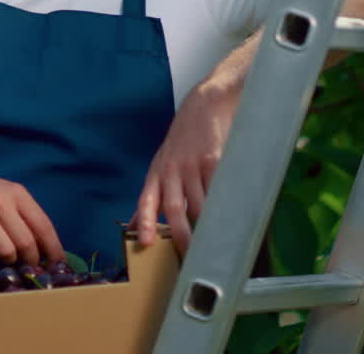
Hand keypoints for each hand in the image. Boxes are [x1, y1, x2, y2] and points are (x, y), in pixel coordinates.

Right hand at [0, 164, 63, 265]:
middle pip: (26, 243)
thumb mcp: (7, 194)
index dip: (54, 248)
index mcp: (17, 194)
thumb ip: (25, 215)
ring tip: (4, 254)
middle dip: (31, 259)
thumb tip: (45, 247)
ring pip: (7, 252)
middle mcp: (1, 203)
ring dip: (9, 260)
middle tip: (29, 264)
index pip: (43, 225)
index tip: (59, 263)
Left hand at [131, 82, 238, 255]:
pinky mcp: (214, 159)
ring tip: (213, 246)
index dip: (144, 223)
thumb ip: (153, 195)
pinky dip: (222, 207)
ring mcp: (192, 164)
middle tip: (190, 258)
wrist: (206, 105)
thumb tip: (135, 224)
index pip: (146, 201)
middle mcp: (171, 169)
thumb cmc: (184, 139)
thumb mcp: (162, 164)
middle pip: (174, 209)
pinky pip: (218, 189)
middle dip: (182, 236)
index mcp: (157, 173)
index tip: (145, 244)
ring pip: (199, 204)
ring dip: (206, 227)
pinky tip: (228, 220)